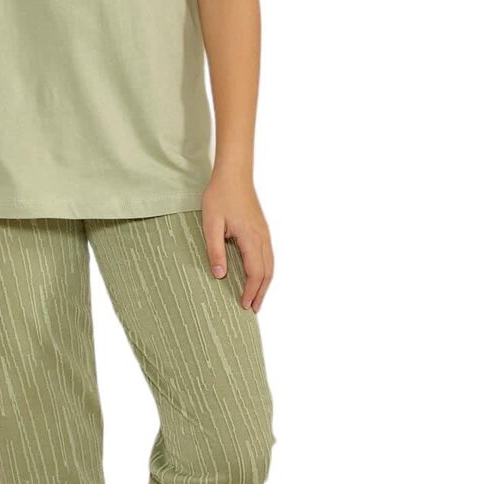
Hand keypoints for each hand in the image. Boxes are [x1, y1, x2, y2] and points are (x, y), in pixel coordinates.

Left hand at [200, 174, 272, 312]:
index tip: (244, 305)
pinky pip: (268, 255)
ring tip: (257, 298)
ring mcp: (264, 233)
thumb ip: (215, 250)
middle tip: (253, 309)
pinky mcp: (262, 229)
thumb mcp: (211, 223)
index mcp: (250, 238)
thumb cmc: (220, 196)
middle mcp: (262, 237)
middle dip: (261, 293)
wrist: (234, 174)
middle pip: (267, 272)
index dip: (250, 291)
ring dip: (265, 283)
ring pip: (271, 264)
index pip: (255, 272)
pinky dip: (266, 271)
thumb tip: (220, 275)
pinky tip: (258, 276)